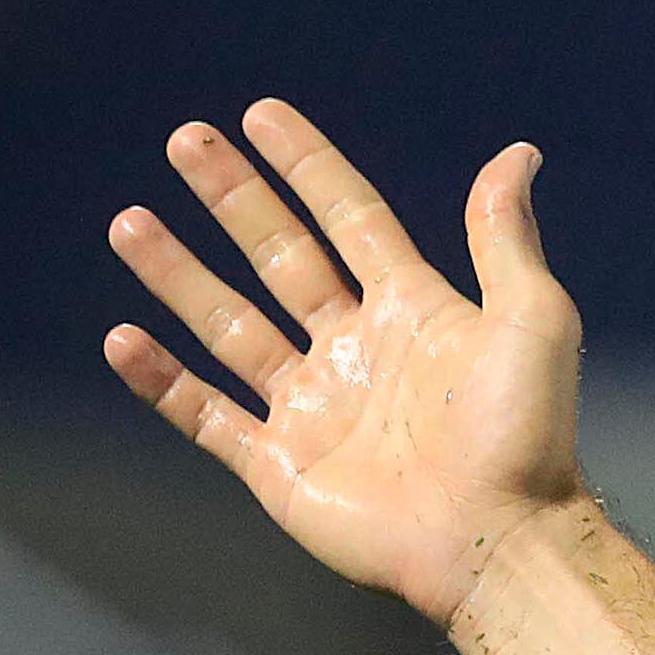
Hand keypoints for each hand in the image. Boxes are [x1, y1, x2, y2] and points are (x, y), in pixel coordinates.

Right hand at [104, 100, 581, 626]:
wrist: (497, 540)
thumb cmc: (525, 436)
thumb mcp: (531, 320)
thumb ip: (505, 237)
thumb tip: (519, 154)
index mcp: (413, 312)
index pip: (350, 220)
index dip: (307, 168)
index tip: (260, 114)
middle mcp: (357, 352)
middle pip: (280, 258)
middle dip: (233, 200)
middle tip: (186, 141)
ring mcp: (315, 410)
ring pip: (230, 327)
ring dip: (179, 275)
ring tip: (128, 222)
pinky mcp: (282, 468)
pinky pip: (207, 416)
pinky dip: (162, 381)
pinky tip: (122, 338)